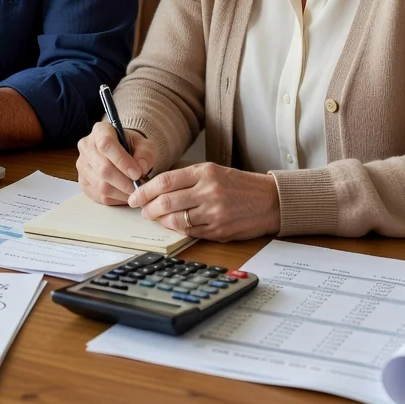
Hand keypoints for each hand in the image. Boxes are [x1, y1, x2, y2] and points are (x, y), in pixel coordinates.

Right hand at [77, 121, 156, 204]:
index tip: (137, 173)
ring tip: (135, 191)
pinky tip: (125, 194)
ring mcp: (82, 165)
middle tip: (140, 187)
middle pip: (103, 169)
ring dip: (122, 192)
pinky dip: (116, 199)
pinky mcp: (83, 182)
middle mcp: (87, 146)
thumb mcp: (144, 145)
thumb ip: (145, 154)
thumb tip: (141, 168)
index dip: (122, 161)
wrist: (123, 153)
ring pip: (101, 185)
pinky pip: (99, 196)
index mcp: (100, 131)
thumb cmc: (133, 147)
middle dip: (125, 182)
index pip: (106, 144)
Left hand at [128, 162, 280, 240]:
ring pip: (176, 220)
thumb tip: (157, 188)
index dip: (145, 190)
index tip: (134, 196)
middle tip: (141, 210)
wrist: (270, 201)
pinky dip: (178, 229)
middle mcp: (209, 192)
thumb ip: (187, 178)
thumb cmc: (239, 185)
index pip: (165, 182)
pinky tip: (174, 225)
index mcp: (205, 173)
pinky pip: (190, 232)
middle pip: (167, 202)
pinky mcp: (219, 230)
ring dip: (161, 221)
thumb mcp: (213, 171)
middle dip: (149, 208)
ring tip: (156, 218)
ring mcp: (214, 213)